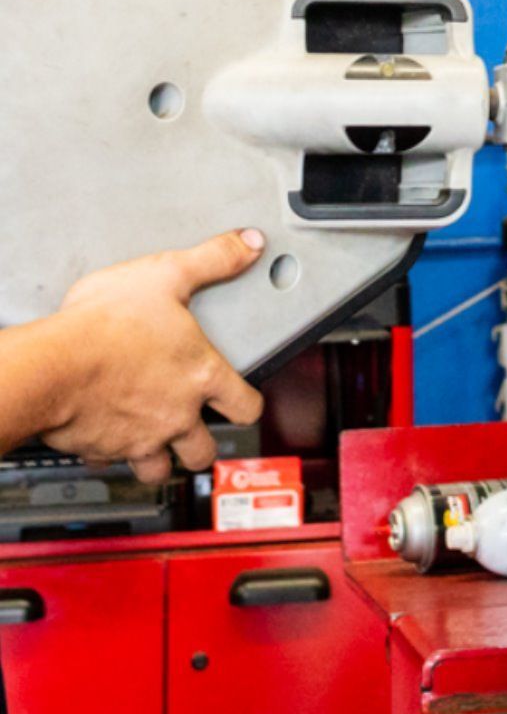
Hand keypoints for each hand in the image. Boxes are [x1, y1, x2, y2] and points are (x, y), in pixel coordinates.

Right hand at [39, 229, 266, 482]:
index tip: (244, 402)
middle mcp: (177, 414)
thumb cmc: (106, 324)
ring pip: (162, 469)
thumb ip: (213, 259)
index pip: (247, 407)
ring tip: (158, 442)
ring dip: (163, 459)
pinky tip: (108, 434)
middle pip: (205, 451)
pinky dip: (113, 453)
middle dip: (203, 444)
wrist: (50, 365)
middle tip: (198, 430)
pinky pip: (113, 462)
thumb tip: (248, 244)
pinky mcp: (103, 449)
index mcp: (201, 376)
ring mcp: (140, 437)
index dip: (249, 405)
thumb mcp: (168, 274)